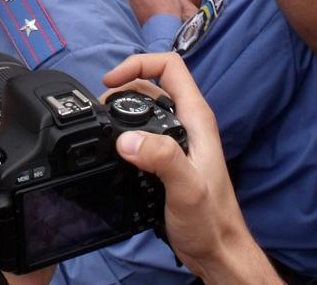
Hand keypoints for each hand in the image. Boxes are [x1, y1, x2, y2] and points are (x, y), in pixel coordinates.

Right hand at [104, 53, 282, 283]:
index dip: (137, 65)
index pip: (169, 67)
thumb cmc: (210, 220)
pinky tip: (113, 151)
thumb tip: (126, 139)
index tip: (110, 83)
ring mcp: (178, 140)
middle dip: (121, 89)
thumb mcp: (186, 187)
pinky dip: (124, 134)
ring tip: (101, 128)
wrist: (216, 250)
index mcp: (196, 118)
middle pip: (150, 86)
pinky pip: (142, 134)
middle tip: (99, 112)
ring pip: (144, 110)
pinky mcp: (167, 159)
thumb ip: (161, 158)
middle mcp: (187, 123)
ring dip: (120, 112)